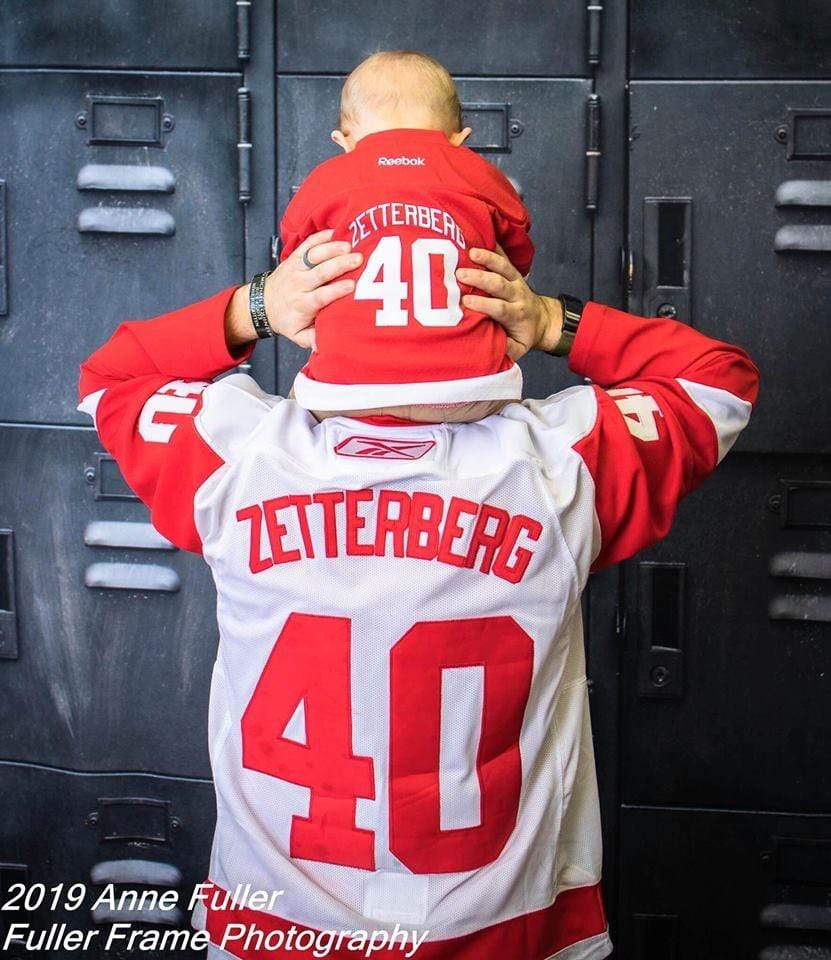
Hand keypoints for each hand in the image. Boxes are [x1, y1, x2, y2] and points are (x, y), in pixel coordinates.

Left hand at [225, 229, 361, 349]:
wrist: (262, 304)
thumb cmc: (287, 320)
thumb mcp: (297, 336)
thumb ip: (313, 340)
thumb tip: (326, 346)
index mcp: (303, 304)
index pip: (320, 296)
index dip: (336, 290)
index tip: (352, 286)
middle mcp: (299, 284)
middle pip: (320, 272)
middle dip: (339, 265)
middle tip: (358, 259)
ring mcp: (296, 268)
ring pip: (314, 255)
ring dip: (332, 248)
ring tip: (350, 244)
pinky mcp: (295, 257)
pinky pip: (307, 243)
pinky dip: (321, 236)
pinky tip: (337, 231)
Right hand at [456, 246, 562, 359]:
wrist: (543, 319)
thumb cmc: (523, 334)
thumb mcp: (518, 348)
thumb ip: (506, 350)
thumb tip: (491, 350)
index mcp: (517, 314)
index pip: (500, 308)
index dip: (484, 304)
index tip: (466, 302)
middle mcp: (517, 294)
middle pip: (499, 283)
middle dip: (480, 278)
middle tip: (460, 274)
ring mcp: (516, 280)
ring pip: (503, 266)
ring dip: (487, 258)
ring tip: (469, 251)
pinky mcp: (513, 271)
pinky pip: (503, 255)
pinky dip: (492, 244)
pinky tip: (478, 234)